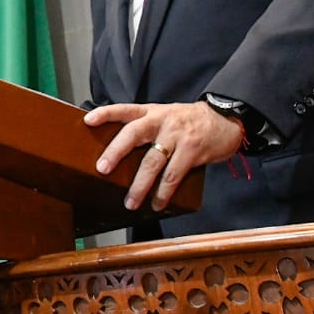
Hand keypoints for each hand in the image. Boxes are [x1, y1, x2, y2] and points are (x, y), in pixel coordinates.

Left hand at [84, 101, 242, 210]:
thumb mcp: (164, 115)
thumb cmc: (188, 121)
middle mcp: (161, 121)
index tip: (88, 120)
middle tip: (102, 169)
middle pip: (134, 133)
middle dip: (116, 151)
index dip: (105, 114)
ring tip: (130, 202)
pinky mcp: (192, 151)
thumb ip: (145, 127)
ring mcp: (177, 136)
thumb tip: (118, 151)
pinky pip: (174, 175)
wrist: (226, 119)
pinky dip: (164, 192)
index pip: (124, 109)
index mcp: (151, 112)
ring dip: (140, 185)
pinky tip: (157, 203)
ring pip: (153, 161)